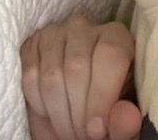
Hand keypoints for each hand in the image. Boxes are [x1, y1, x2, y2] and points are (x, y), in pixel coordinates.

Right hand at [21, 14, 140, 139]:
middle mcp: (83, 27)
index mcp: (116, 37)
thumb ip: (124, 121)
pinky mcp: (31, 44)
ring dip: (58, 112)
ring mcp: (54, 32)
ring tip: (69, 129)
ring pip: (51, 75)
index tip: (97, 130)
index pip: (110, 56)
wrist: (76, 111)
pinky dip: (39, 103)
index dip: (102, 96)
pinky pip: (29, 76)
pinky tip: (51, 112)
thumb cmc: (104, 112)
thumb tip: (128, 116)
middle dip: (77, 112)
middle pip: (77, 68)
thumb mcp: (119, 122)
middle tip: (82, 135)